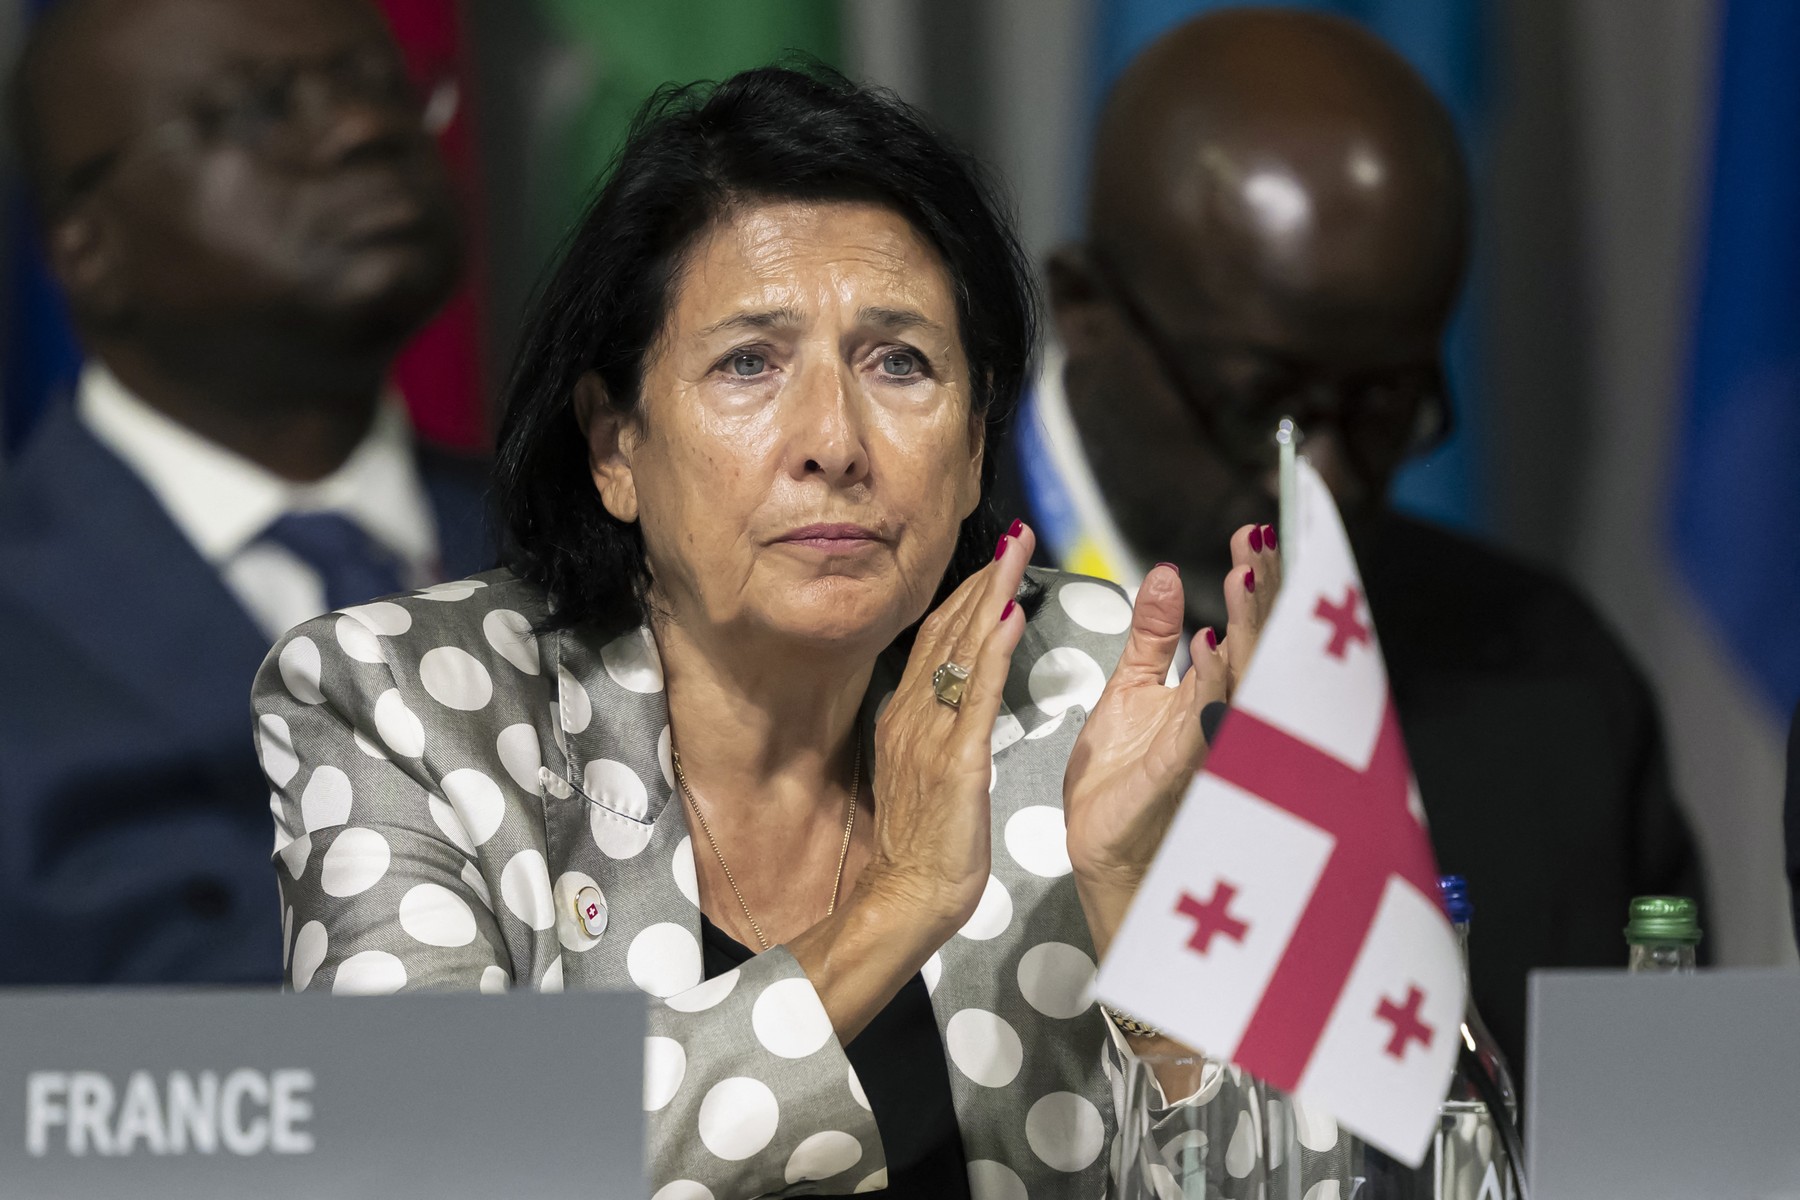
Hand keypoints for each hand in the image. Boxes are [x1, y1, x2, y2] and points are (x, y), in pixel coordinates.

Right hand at [859, 520, 1034, 938]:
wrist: (907, 896)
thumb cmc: (924, 844)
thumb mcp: (922, 773)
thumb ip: (931, 728)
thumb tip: (944, 694)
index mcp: (907, 717)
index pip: (937, 639)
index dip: (965, 594)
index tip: (992, 557)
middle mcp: (913, 715)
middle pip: (949, 631)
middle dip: (983, 578)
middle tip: (1013, 532)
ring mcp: (931, 736)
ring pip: (963, 651)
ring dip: (991, 596)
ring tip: (1015, 551)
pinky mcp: (956, 762)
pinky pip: (977, 696)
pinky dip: (994, 652)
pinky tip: (1010, 615)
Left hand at [1064, 525, 1280, 956]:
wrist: (1099, 850)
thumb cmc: (1122, 779)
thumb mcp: (1132, 689)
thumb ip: (1154, 634)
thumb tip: (1169, 572)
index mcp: (1214, 693)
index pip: (1246, 625)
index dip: (1256, 578)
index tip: (1256, 529)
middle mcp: (1227, 718)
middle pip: (1259, 645)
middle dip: (1266, 590)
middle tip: (1265, 538)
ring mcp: (1212, 748)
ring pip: (1245, 678)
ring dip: (1249, 626)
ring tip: (1249, 573)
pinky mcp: (1183, 776)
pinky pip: (1205, 725)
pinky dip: (1211, 684)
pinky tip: (1211, 647)